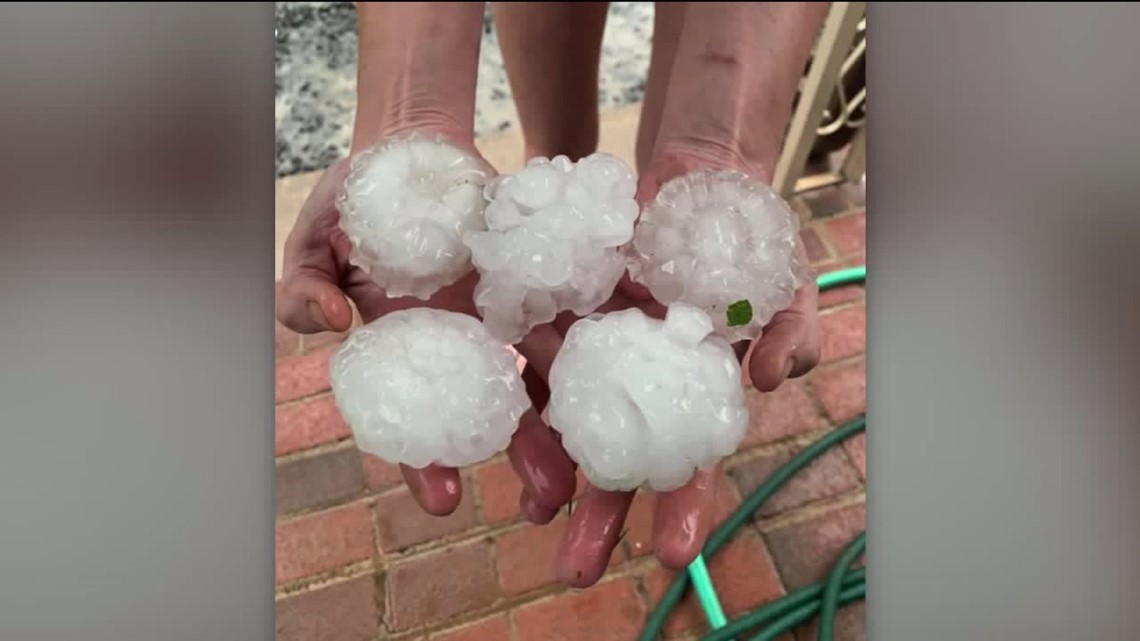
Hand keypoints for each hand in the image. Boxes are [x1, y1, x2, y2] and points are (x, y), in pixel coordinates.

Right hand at [275, 127, 577, 517]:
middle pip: (496, 409)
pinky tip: (620, 375)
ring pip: (543, 374)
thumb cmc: (355, 200)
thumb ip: (302, 288)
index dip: (426, 461)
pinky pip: (571, 311)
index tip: (442, 500)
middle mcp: (463, 341)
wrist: (412, 149)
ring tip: (591, 466)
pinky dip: (594, 341)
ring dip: (567, 418)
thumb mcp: (313, 243)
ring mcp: (505, 311)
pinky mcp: (540, 276)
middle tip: (545, 504)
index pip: (418, 419)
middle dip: (521, 456)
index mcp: (408, 348)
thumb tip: (326, 324)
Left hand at [520, 142, 821, 587]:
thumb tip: (775, 379)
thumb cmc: (749, 243)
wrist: (696, 179)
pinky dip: (522, 394)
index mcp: (694, 394)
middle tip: (576, 570)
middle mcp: (642, 384)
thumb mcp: (785, 283)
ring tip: (532, 519)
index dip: (683, 505)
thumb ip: (790, 329)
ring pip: (570, 421)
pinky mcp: (561, 311)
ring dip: (550, 472)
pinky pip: (535, 359)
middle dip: (600, 514)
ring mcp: (599, 351)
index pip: (688, 460)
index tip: (671, 552)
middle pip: (620, 457)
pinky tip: (503, 433)